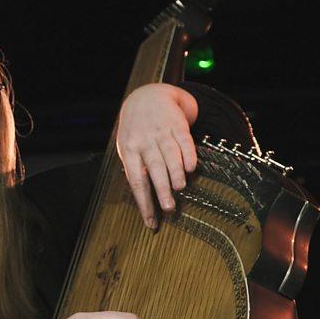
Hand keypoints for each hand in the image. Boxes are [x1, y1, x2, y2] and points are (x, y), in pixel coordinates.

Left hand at [116, 83, 198, 228]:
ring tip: (179, 188)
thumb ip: (137, 169)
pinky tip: (191, 167)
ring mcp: (161, 132)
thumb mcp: (129, 147)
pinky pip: (184, 141)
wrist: (148, 96)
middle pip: (153, 169)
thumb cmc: (137, 131)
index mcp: (130, 151)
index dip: (144, 202)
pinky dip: (188, 154)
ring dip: (175, 172)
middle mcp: (145, 142)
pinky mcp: (177, 125)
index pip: (136, 181)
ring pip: (169, 155)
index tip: (151, 221)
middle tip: (169, 208)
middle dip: (161, 189)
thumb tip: (145, 199)